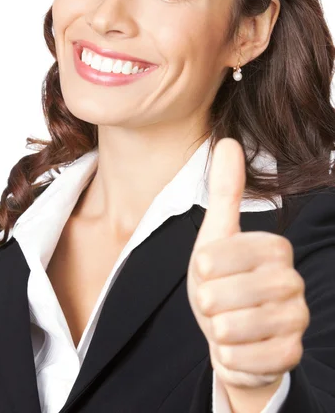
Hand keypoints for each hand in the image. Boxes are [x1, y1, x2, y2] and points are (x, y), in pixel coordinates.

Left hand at [187, 138, 309, 388]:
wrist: (228, 333)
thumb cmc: (220, 280)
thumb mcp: (216, 235)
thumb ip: (226, 192)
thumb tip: (228, 141)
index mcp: (275, 249)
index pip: (230, 252)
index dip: (207, 264)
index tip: (203, 269)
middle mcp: (292, 281)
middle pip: (235, 292)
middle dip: (211, 299)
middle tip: (211, 301)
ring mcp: (295, 319)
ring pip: (241, 327)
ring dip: (219, 328)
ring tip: (222, 323)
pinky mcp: (291, 354)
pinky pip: (252, 359)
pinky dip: (231, 355)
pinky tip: (234, 347)